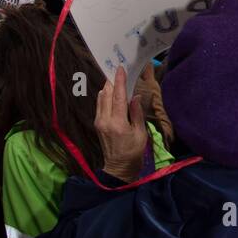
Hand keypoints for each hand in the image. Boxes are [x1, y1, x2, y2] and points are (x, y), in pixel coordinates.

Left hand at [95, 66, 147, 182]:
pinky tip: (111, 93)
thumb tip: (134, 96)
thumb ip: (136, 113)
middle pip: (106, 95)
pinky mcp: (97, 124)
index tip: (120, 69)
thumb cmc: (134, 152)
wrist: (119, 168)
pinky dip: (104, 96)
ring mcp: (99, 122)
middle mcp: (105, 121)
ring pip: (100, 98)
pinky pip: (99, 105)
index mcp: (118, 123)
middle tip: (117, 70)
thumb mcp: (140, 133)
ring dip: (107, 88)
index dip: (119, 81)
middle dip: (112, 81)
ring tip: (115, 79)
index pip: (118, 97)